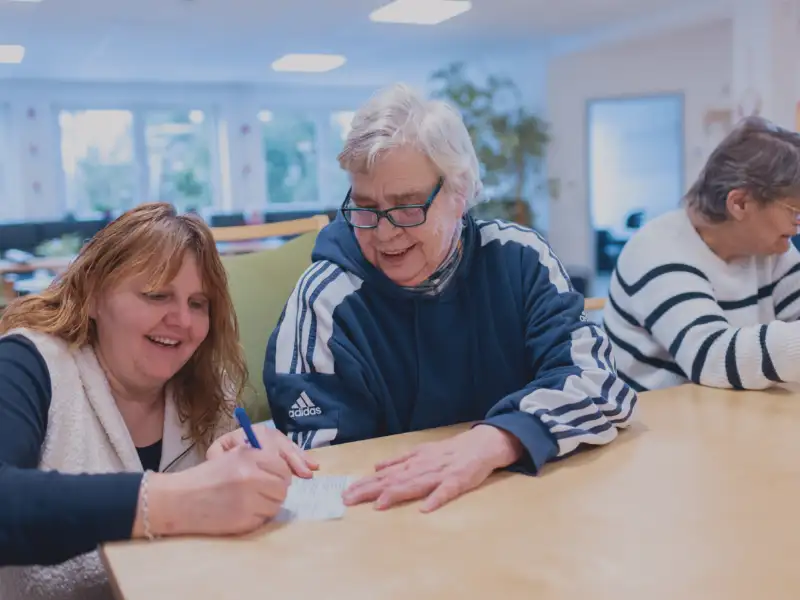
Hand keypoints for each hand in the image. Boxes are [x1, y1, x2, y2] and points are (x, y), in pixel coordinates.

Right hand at [139, 446, 291, 537]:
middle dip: (276, 491)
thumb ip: (258, 460)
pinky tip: (241, 512)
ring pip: (275, 505)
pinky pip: (263, 519)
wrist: (178, 499)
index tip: (274, 478)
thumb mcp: (231, 457)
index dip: (280, 474)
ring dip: (267, 505)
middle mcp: (251, 476)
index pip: (282, 467)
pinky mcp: (244, 521)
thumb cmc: (205, 477)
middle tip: (263, 492)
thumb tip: (286, 470)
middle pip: (283, 488)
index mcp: (248, 457)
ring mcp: (248, 500)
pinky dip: (256, 518)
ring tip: (250, 502)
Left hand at [207, 423, 318, 477]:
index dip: (274, 455)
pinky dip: (304, 458)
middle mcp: (263, 433)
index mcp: (247, 433)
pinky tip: (313, 465)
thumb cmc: (223, 455)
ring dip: (301, 459)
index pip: (264, 441)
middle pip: (281, 443)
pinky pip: (294, 449)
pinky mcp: (281, 445)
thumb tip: (229, 458)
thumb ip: (218, 454)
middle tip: (303, 473)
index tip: (282, 469)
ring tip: (310, 471)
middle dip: (294, 459)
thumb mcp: (217, 452)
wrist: (225, 452)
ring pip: (290, 447)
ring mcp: (273, 438)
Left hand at [342, 425, 522, 512]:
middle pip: (393, 480)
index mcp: (413, 463)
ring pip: (414, 485)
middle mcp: (422, 467)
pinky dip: (436, 498)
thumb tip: (376, 467)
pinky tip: (426, 508)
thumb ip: (399, 461)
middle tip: (349, 499)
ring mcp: (440, 474)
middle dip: (370, 490)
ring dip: (396, 494)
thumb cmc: (449, 451)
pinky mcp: (458, 481)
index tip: (345, 494)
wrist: (480, 443)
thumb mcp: (421, 452)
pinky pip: (446, 490)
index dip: (365, 485)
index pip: (384, 476)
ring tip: (378, 504)